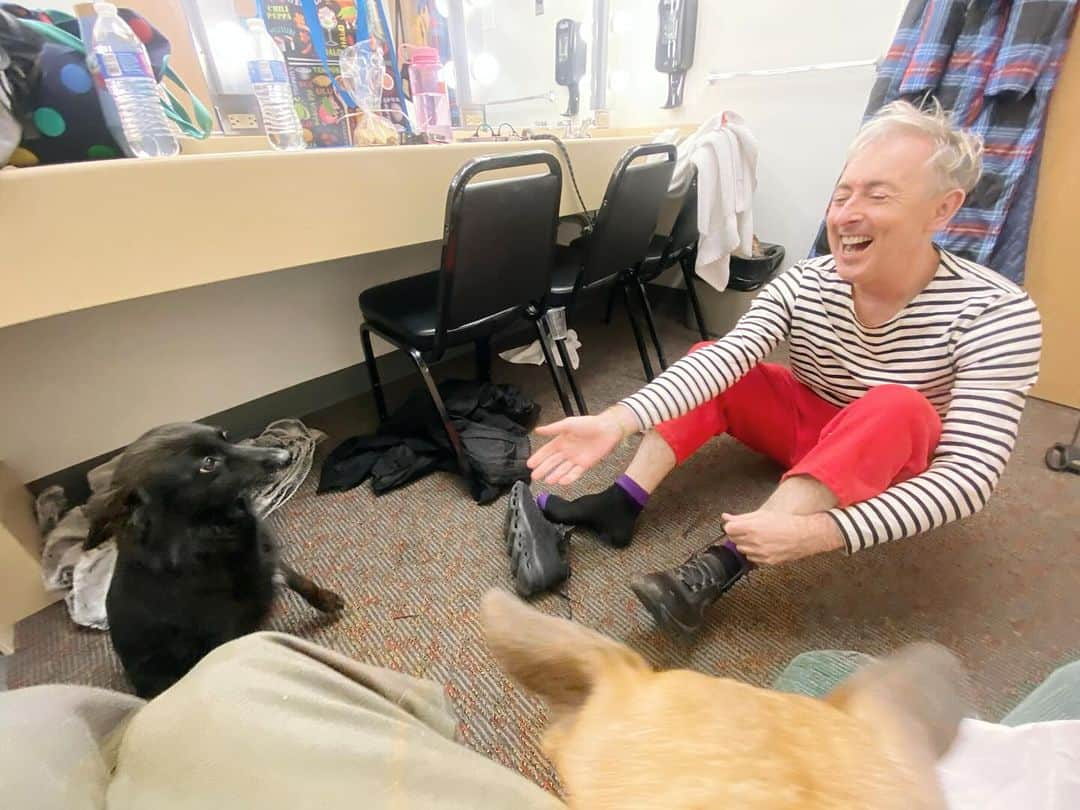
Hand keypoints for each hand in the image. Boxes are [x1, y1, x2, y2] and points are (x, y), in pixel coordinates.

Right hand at [527, 405, 637, 484]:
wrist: (608, 428)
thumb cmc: (589, 423)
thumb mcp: (568, 424)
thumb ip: (553, 429)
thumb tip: (537, 430)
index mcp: (561, 440)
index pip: (546, 451)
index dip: (538, 458)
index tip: (530, 464)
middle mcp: (567, 451)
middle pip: (552, 462)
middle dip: (543, 469)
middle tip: (534, 476)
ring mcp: (576, 458)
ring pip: (562, 469)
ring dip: (554, 475)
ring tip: (547, 480)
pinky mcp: (585, 464)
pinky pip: (575, 473)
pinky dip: (568, 478)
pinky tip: (562, 481)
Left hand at [722, 511, 843, 565]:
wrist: (804, 535)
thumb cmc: (786, 522)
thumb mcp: (762, 514)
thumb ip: (742, 517)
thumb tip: (726, 517)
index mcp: (752, 528)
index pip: (728, 529)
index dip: (731, 526)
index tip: (735, 526)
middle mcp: (754, 542)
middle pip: (733, 540)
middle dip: (738, 535)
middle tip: (749, 530)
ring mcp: (760, 553)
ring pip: (742, 550)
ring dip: (746, 544)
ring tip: (758, 538)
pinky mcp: (766, 562)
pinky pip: (752, 559)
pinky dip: (754, 553)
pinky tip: (764, 546)